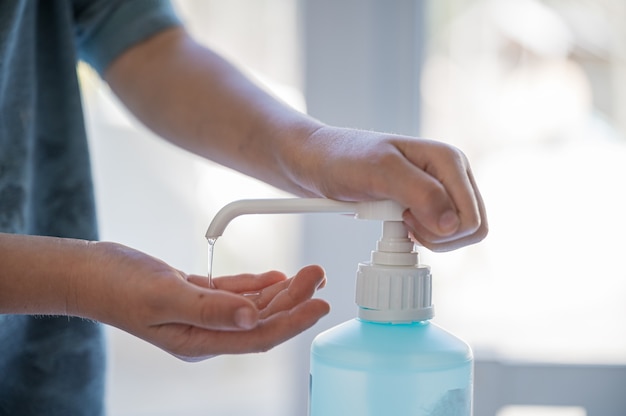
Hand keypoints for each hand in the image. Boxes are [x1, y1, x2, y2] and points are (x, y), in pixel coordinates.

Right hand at [77, 242, 328, 360]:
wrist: (89, 272)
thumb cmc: (118, 286)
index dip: (293, 322)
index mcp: (198, 341)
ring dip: (281, 291)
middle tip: (317, 276)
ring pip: (251, 306)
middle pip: (260, 320)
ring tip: (306, 273)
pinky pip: (235, 294)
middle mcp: (204, 332)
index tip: (320, 305)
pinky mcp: (196, 297)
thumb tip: (251, 316)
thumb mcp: (165, 295)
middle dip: (294, 300)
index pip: (258, 336)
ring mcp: (201, 315)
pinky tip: (275, 277)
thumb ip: (210, 308)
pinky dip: (256, 285)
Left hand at [292, 126, 487, 251]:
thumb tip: (452, 224)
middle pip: (471, 228)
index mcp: (449, 160)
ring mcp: (440, 190)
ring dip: (427, 236)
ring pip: (457, 235)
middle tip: (402, 219)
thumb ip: (420, 193)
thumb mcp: (379, 172)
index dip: (440, 228)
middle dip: (437, 235)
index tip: (405, 214)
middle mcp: (451, 175)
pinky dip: (418, 236)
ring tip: (397, 218)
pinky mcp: (426, 204)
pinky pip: (439, 235)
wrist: (318, 162)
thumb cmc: (343, 159)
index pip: (471, 217)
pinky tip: (396, 222)